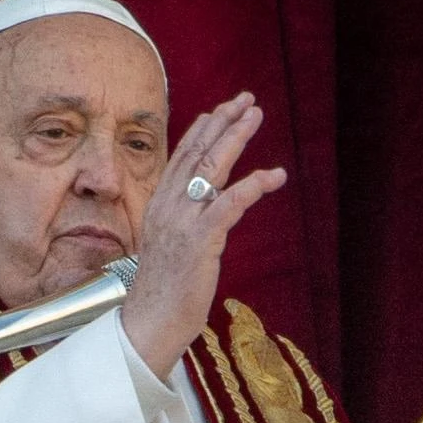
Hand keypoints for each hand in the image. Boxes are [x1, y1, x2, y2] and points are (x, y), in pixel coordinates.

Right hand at [118, 92, 289, 372]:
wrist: (149, 322)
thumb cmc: (163, 292)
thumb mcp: (170, 247)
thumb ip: (183, 223)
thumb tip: (202, 210)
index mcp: (159, 206)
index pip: (180, 158)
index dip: (202, 130)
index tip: (220, 110)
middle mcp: (167, 207)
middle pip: (196, 153)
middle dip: (222, 122)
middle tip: (246, 100)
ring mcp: (182, 221)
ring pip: (210, 168)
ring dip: (236, 139)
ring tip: (255, 115)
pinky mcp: (200, 240)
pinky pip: (229, 203)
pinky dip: (253, 185)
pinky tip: (274, 175)